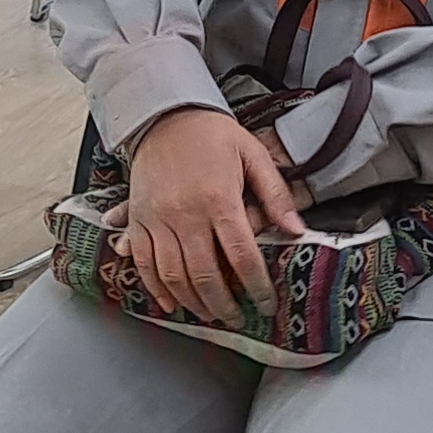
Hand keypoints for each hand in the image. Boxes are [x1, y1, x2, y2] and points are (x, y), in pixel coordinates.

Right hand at [117, 106, 304, 321]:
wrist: (163, 115)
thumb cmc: (211, 134)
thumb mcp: (253, 154)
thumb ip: (276, 194)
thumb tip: (296, 230)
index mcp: (218, 198)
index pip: (242, 256)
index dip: (256, 287)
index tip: (265, 304)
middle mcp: (185, 213)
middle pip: (205, 275)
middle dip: (224, 305)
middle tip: (237, 318)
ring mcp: (157, 219)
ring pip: (173, 276)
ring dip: (193, 303)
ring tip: (210, 314)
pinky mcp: (137, 220)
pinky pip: (143, 263)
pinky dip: (156, 288)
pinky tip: (172, 302)